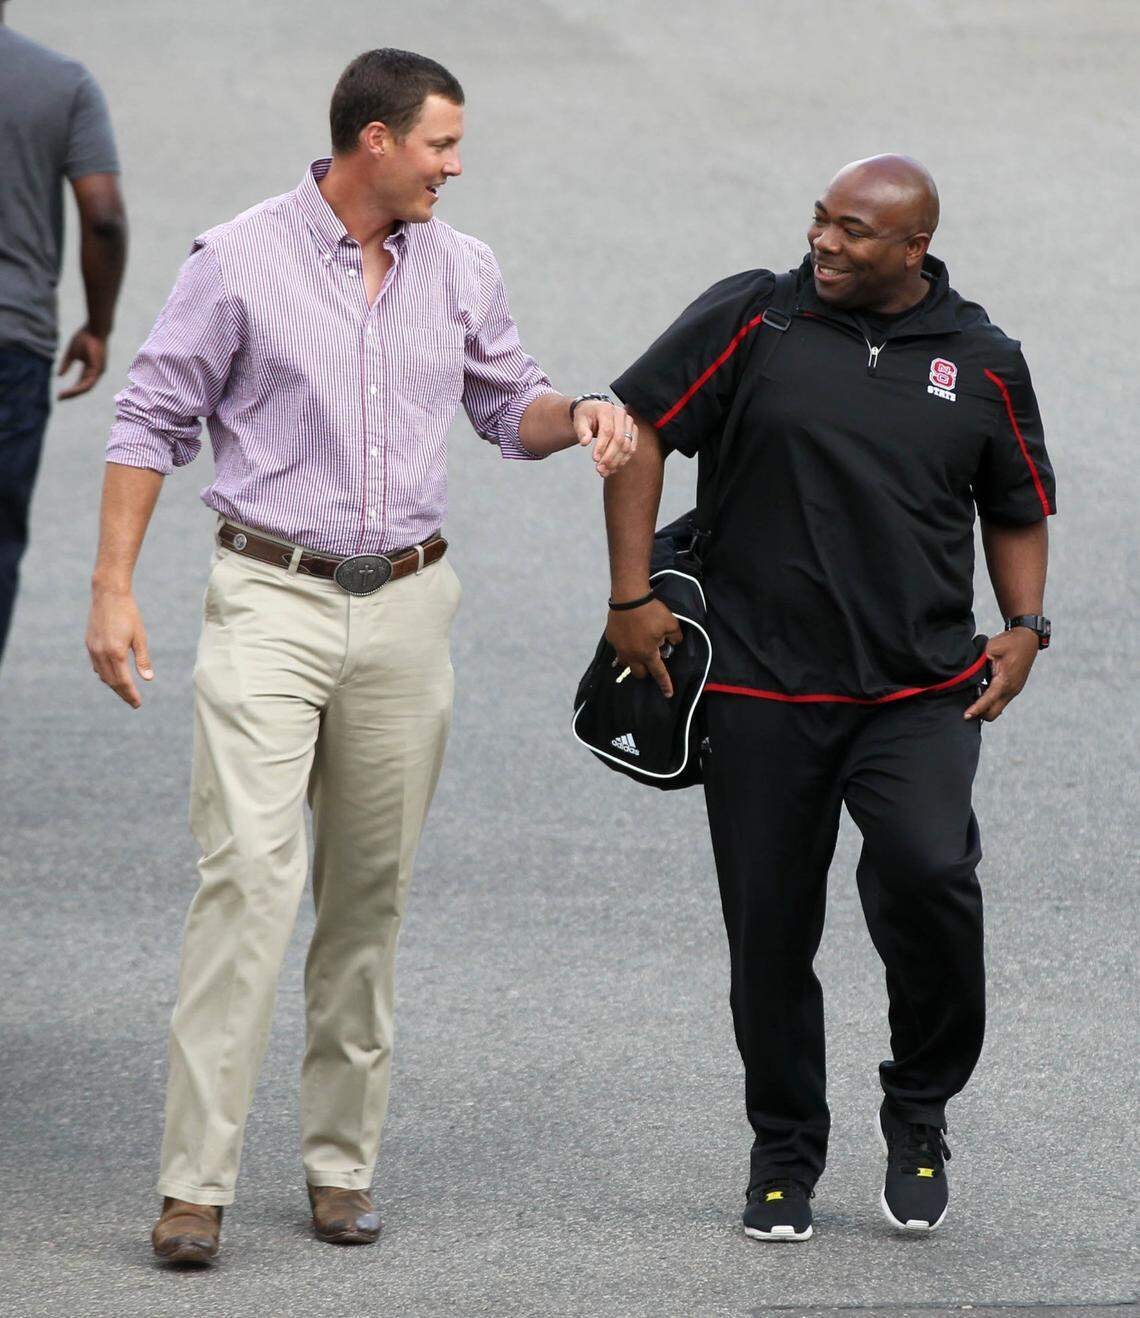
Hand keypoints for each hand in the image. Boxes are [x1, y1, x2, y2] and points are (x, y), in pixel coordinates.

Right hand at [57, 326, 107, 399]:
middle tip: (60, 398)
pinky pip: (88, 383)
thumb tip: (59, 375)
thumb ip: (66, 364)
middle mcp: (96, 372)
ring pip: (86, 388)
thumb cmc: (85, 338)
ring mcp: (98, 372)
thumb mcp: (72, 353)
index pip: (81, 383)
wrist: (95, 328)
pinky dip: (79, 388)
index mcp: (91, 369)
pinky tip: (70, 391)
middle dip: (71, 394)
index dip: (71, 389)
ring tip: (62, 396)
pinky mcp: (98, 370)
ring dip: (74, 393)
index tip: (60, 394)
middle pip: (83, 388)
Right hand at [86, 588, 153, 708]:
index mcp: (116, 652)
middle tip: (133, 703)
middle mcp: (101, 653)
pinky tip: (112, 677)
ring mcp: (93, 649)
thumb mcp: (140, 636)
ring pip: (102, 675)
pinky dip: (105, 674)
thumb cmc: (129, 614)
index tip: (138, 704)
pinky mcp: (89, 644)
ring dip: (113, 685)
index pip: (123, 681)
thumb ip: (143, 659)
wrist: (108, 594)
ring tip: (125, 692)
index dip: (131, 694)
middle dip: (123, 694)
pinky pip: (96, 665)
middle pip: (112, 682)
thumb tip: (148, 679)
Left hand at [573, 400, 637, 476]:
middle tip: (600, 469)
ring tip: (604, 472)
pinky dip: (622, 460)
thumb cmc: (586, 417)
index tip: (595, 459)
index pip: (607, 431)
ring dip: (616, 462)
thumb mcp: (579, 421)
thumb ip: (582, 431)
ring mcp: (629, 423)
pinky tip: (612, 469)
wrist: (594, 412)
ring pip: (627, 446)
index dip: (602, 446)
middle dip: (609, 457)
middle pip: (619, 439)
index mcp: (607, 409)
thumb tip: (584, 442)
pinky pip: (631, 448)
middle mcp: (621, 414)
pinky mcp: (633, 431)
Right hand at [605, 597, 683, 697]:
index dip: (665, 684)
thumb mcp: (671, 623)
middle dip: (646, 670)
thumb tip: (674, 642)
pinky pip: (619, 648)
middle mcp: (632, 655)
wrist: (629, 598)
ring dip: (633, 661)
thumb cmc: (651, 611)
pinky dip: (625, 646)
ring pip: (626, 663)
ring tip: (637, 650)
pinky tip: (628, 636)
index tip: (668, 694)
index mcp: (648, 654)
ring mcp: (619, 648)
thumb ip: (676, 636)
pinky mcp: (611, 638)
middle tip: (651, 659)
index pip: (658, 673)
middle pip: (639, 673)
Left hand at [963, 629, 1038, 721]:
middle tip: (966, 708)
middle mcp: (1011, 689)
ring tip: (972, 697)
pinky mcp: (1014, 688)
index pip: (988, 700)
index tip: (966, 716)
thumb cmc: (1011, 642)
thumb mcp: (991, 648)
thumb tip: (969, 672)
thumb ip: (980, 662)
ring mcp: (1014, 690)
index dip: (976, 709)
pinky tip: (981, 691)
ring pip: (997, 708)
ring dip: (985, 707)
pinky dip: (990, 701)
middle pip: (994, 713)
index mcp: (1005, 681)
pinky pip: (1000, 701)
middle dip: (980, 714)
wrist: (1028, 639)